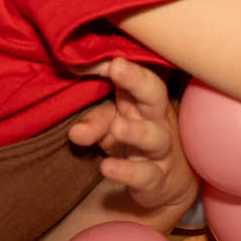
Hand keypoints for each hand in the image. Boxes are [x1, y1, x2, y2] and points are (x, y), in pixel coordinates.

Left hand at [67, 57, 196, 213]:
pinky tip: (107, 167)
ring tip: (117, 128)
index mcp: (142, 100)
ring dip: (136, 131)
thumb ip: (94, 122)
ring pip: (154, 137)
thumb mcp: (112, 127)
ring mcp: (160, 150)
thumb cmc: (135, 143)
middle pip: (154, 94)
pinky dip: (126, 172)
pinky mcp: (156, 179)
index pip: (135, 76)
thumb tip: (74, 130)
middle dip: (137, 79)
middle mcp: (156, 119)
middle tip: (117, 67)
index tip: (104, 57)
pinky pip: (145, 175)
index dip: (121, 66)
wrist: (167, 183)